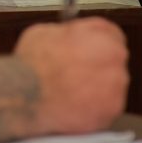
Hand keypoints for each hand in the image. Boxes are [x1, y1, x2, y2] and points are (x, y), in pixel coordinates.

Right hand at [15, 18, 128, 133]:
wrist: (26, 93)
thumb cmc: (33, 62)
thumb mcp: (46, 31)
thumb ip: (68, 34)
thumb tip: (68, 37)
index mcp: (102, 35)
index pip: (112, 35)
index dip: (97, 44)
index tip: (89, 50)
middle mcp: (115, 59)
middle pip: (113, 61)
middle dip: (98, 67)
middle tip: (77, 73)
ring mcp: (116, 87)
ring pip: (111, 86)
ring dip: (97, 88)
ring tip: (73, 92)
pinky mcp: (110, 111)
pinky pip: (105, 108)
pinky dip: (93, 108)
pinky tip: (74, 106)